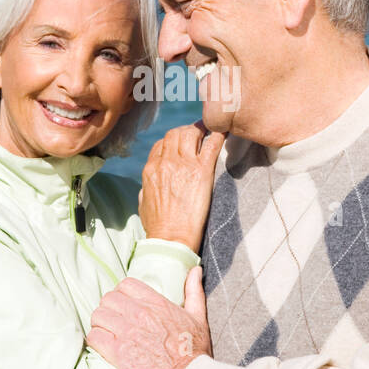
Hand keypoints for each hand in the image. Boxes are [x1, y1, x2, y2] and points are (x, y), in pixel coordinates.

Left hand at [87, 266, 209, 368]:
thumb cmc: (195, 351)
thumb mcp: (198, 317)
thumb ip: (194, 291)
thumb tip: (195, 270)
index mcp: (156, 303)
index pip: (126, 284)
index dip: (122, 294)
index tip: (124, 306)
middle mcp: (140, 313)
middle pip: (108, 299)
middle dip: (109, 309)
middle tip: (114, 322)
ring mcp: (127, 333)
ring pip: (98, 316)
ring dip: (100, 325)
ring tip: (108, 334)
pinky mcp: (118, 353)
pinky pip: (94, 337)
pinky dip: (96, 341)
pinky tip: (104, 347)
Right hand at [139, 123, 223, 253]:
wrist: (171, 238)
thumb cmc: (158, 226)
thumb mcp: (143, 202)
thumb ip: (146, 187)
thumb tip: (150, 183)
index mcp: (151, 169)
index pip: (162, 144)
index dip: (173, 140)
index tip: (183, 142)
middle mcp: (165, 162)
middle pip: (175, 133)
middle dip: (187, 130)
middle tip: (199, 133)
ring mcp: (183, 165)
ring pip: (191, 133)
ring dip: (201, 130)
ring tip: (210, 130)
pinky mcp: (201, 171)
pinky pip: (212, 145)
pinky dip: (219, 135)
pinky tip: (225, 131)